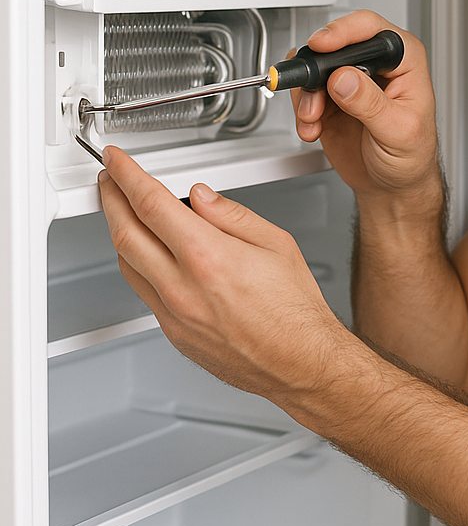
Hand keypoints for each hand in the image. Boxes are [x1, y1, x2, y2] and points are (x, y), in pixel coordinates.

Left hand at [98, 146, 347, 408]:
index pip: (151, 204)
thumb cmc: (296, 310)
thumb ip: (232, 215)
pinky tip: (149, 255)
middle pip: (125, 232)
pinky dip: (138, 264)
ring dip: (120, 232)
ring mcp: (173, 314)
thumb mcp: (276, 243)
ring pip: (126, 264)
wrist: (299, 362)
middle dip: (111, 199)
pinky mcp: (173, 334)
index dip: (127, 176)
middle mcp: (182, 287)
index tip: (117, 163)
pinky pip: (143, 292)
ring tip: (125, 214)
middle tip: (110, 181)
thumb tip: (201, 197)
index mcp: (208, 256)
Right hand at [291, 10, 441, 201]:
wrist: (392, 186)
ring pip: (313, 67)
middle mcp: (375, 63)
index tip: (322, 46)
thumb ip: (370, 103)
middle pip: (334, 45)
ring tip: (315, 120)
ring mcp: (350, 79)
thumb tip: (344, 78)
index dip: (344, 32)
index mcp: (404, 60)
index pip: (371, 29)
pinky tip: (313, 129)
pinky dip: (301, 111)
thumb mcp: (398, 132)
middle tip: (313, 97)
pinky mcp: (329, 97)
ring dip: (306, 96)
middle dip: (317, 72)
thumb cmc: (411, 157)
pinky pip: (303, 91)